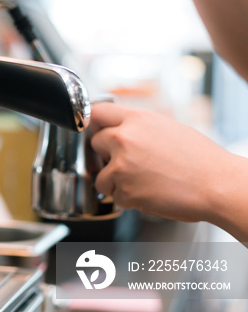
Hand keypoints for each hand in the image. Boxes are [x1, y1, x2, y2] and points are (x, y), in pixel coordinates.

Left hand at [89, 102, 235, 223]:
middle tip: (129, 162)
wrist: (216, 185)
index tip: (96, 130)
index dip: (95, 123)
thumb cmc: (199, 159)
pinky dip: (127, 198)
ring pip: (100, 175)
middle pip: (95, 142)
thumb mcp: (166, 127)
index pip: (97, 112)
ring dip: (115, 181)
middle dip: (107, 153)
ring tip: (142, 181)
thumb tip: (118, 128)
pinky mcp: (124, 190)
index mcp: (136, 119)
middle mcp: (124, 139)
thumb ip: (137, 126)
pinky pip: (114, 195)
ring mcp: (121, 165)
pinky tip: (148, 193)